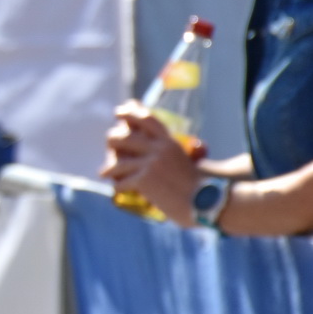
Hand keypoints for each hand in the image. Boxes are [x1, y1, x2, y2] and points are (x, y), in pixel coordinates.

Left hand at [100, 102, 202, 221]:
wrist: (207, 203)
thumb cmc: (200, 186)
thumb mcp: (187, 161)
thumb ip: (170, 153)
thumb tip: (155, 153)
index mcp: (169, 142)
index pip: (147, 119)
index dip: (130, 112)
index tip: (119, 111)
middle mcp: (159, 149)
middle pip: (124, 137)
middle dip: (112, 140)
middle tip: (109, 144)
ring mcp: (151, 164)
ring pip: (118, 161)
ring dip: (110, 167)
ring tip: (105, 172)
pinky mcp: (145, 179)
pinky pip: (122, 181)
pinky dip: (118, 186)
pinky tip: (117, 188)